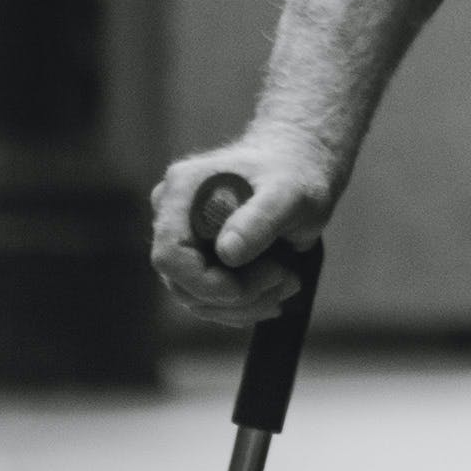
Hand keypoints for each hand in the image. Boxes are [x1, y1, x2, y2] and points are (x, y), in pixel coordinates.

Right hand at [151, 133, 336, 322]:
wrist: (300, 166)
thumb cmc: (295, 172)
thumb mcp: (289, 193)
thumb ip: (259, 220)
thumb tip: (227, 254)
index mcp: (181, 192)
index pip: (171, 254)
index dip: (206, 282)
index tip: (253, 284)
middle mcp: (174, 216)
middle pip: (183, 283)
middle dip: (237, 295)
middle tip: (286, 279)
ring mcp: (185, 239)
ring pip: (198, 298)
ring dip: (247, 304)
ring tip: (289, 281)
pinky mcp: (201, 258)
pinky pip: (211, 299)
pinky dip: (246, 304)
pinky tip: (278, 288)